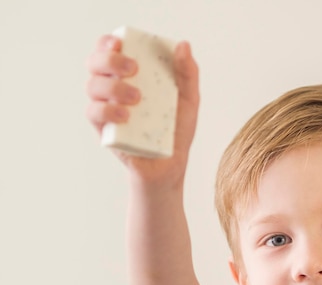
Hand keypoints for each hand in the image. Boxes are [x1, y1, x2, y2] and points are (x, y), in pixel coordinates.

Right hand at [85, 34, 199, 184]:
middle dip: (109, 59)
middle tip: (133, 68)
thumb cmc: (176, 130)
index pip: (110, 50)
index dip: (108, 42)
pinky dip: (108, 110)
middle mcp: (114, 88)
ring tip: (136, 98)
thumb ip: (188, 74)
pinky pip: (94, 113)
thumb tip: (184, 45)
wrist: (171, 165)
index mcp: (131, 76)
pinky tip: (126, 115)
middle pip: (96, 63)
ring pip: (93, 86)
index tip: (120, 42)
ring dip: (112, 86)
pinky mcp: (105, 129)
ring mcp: (107, 108)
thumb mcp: (188, 100)